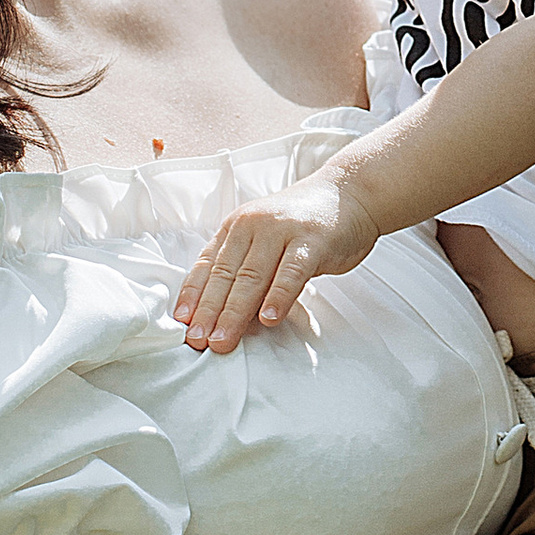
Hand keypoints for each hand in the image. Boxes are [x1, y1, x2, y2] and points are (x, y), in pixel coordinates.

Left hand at [174, 175, 379, 350]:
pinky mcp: (312, 241)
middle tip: (198, 341)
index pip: (207, 265)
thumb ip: (246, 270)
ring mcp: (282, 231)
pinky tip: (270, 319)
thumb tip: (226, 315)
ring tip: (224, 339)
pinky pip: (291, 272)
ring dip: (235, 312)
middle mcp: (254, 226)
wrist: (350, 193)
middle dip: (209, 312)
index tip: (183, 324)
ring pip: (252, 276)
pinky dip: (279, 296)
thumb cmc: (304, 223)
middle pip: (226, 275)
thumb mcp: (265, 239)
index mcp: (237, 227)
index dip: (193, 296)